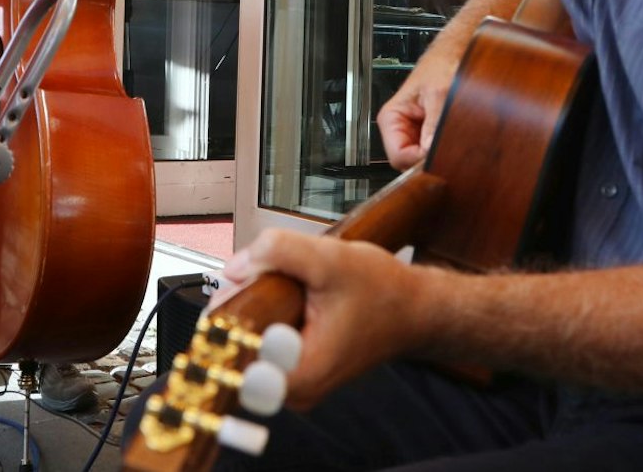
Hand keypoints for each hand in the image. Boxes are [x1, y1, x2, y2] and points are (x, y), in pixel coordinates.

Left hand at [217, 232, 423, 409]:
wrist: (414, 309)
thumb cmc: (384, 293)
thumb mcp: (332, 260)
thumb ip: (280, 251)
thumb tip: (236, 264)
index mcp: (301, 377)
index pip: (234, 364)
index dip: (228, 325)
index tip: (237, 300)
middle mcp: (294, 390)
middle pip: (234, 349)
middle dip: (240, 306)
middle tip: (260, 277)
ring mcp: (293, 382)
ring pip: (245, 342)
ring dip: (253, 306)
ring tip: (282, 285)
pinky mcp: (294, 368)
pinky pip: (260, 340)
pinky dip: (265, 312)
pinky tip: (286, 294)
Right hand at [376, 43, 460, 168]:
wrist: (456, 53)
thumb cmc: (442, 65)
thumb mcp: (440, 93)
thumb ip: (434, 123)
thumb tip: (431, 150)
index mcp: (391, 117)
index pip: (398, 156)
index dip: (419, 159)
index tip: (437, 155)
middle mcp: (401, 128)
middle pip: (410, 162)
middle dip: (430, 158)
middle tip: (449, 147)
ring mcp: (416, 133)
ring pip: (424, 159)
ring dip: (440, 153)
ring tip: (454, 138)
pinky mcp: (431, 135)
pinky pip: (435, 152)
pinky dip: (447, 150)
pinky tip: (456, 138)